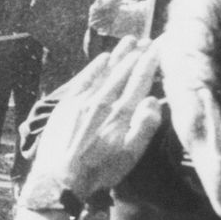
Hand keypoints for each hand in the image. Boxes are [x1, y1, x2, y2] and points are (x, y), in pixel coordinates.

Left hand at [20, 35, 163, 205]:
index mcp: (121, 113)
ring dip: (119, 55)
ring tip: (130, 40)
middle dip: (138, 54)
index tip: (162, 46)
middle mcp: (101, 102)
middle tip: (149, 39)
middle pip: (123, 71)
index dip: (152, 60)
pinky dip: (94, 67)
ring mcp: (81, 101)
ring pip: (104, 71)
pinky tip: (102, 58)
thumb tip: (152, 100)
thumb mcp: (130, 156)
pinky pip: (83, 79)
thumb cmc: (99, 171)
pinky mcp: (66, 105)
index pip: (140, 79)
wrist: (58, 180)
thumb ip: (144, 126)